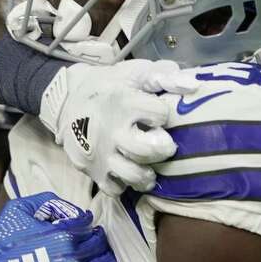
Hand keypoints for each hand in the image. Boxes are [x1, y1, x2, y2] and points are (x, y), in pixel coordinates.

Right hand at [0, 193, 125, 261]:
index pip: (87, 225)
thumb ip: (48, 202)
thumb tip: (70, 209)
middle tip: (93, 242)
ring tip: (101, 260)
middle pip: (99, 246)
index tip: (83, 226)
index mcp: (63, 236)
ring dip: (106, 261)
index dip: (85, 224)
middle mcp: (72, 260)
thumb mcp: (18, 210)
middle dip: (98, 241)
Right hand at [39, 59, 202, 195]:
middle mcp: (110, 130)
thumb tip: (193, 86)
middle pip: (147, 150)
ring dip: (147, 173)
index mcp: (124, 102)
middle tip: (163, 144)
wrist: (67, 99)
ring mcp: (99, 153)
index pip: (160, 115)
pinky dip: (125, 184)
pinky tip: (128, 171)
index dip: (163, 114)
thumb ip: (164, 76)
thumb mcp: (134, 72)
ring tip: (150, 167)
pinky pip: (114, 189)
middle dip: (163, 148)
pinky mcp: (91, 170)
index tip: (157, 114)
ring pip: (132, 175)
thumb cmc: (110, 85)